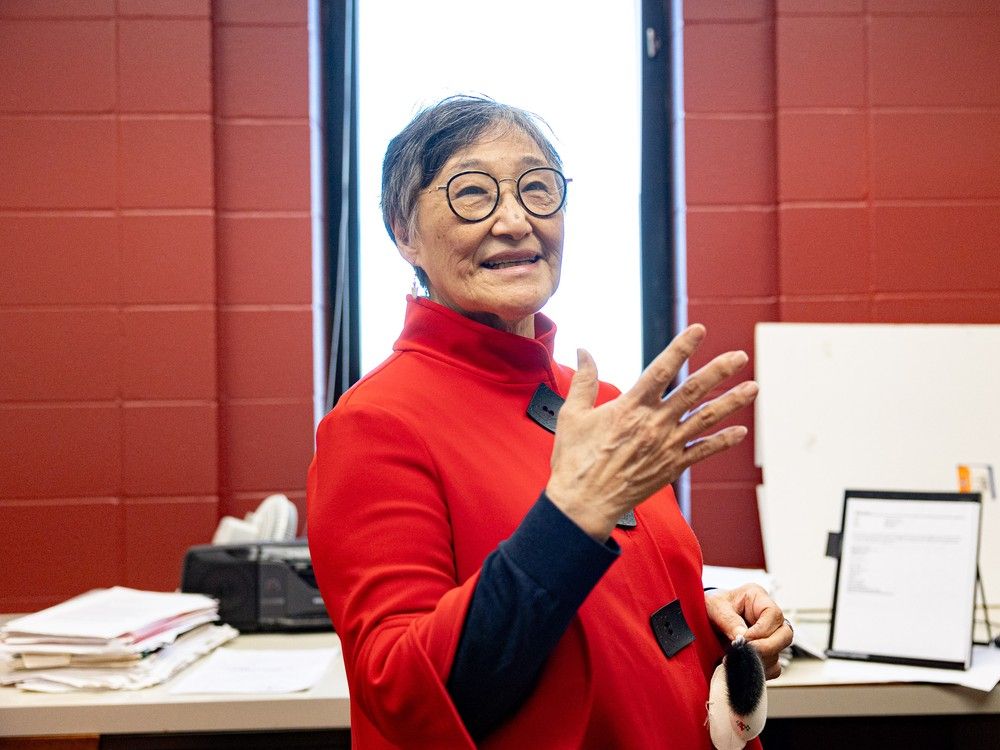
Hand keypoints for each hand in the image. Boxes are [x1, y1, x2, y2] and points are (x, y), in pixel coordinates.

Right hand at [545, 324, 757, 539]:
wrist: (584, 504)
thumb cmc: (575, 460)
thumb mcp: (573, 415)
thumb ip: (583, 380)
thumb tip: (583, 351)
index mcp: (630, 407)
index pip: (661, 370)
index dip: (681, 348)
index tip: (699, 330)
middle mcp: (653, 424)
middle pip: (692, 391)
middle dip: (719, 371)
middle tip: (740, 356)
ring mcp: (666, 446)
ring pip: (705, 419)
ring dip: (731, 402)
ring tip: (753, 388)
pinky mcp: (672, 467)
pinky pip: (703, 452)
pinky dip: (723, 441)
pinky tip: (740, 431)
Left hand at [705, 584, 791, 678]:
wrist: (704, 617)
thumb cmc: (712, 606)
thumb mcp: (715, 608)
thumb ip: (729, 622)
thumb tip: (743, 640)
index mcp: (758, 597)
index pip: (774, 614)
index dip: (762, 630)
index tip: (744, 639)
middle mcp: (768, 616)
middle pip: (785, 634)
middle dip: (767, 647)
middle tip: (746, 652)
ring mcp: (770, 634)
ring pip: (780, 652)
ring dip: (760, 659)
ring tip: (737, 658)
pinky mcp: (767, 651)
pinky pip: (773, 666)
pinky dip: (760, 669)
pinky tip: (742, 665)